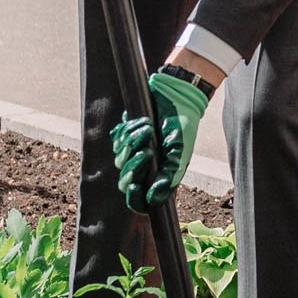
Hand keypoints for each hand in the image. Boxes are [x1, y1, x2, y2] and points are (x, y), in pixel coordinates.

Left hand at [109, 69, 206, 211]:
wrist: (176, 97)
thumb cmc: (182, 126)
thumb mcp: (180, 153)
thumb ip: (168, 177)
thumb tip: (153, 199)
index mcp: (158, 177)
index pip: (140, 201)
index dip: (133, 199)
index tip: (134, 186)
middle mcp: (144, 167)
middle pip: (124, 181)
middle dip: (132, 166)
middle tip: (147, 151)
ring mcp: (133, 151)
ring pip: (118, 158)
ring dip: (132, 142)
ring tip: (148, 127)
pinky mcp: (125, 134)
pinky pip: (116, 138)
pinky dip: (126, 129)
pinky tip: (142, 121)